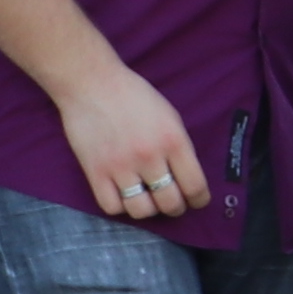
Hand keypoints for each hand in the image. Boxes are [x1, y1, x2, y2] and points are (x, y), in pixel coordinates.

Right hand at [52, 61, 207, 219]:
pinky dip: (120, 206)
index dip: (199, 200)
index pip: (194, 185)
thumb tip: (186, 177)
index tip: (197, 201)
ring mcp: (121, 166)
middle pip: (170, 203)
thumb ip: (178, 146)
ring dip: (148, 209)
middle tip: (172, 203)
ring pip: (142, 210)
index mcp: (173, 140)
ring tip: (147, 200)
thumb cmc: (133, 95)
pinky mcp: (96, 172)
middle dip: (175, 207)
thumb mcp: (169, 115)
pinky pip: (112, 207)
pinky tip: (123, 195)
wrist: (92, 83)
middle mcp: (149, 157)